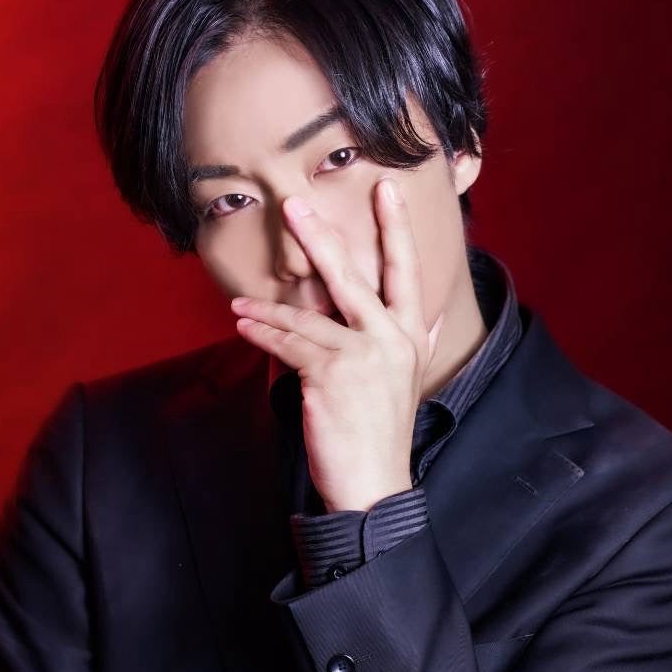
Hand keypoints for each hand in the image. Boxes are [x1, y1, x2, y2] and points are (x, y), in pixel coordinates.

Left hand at [229, 180, 444, 512]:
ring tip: (240, 304)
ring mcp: (362, 354)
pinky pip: (289, 345)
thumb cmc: (383, 433)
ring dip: (268, 309)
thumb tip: (430, 316)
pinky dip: (264, 335)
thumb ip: (421, 342)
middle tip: (294, 203)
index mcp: (411, 335)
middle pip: (353, 276)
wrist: (373, 483)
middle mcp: (391, 338)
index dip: (395, 227)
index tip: (386, 188)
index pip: (406, 271)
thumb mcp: (410, 381)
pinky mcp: (330, 374)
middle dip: (320, 237)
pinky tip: (246, 327)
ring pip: (307, 316)